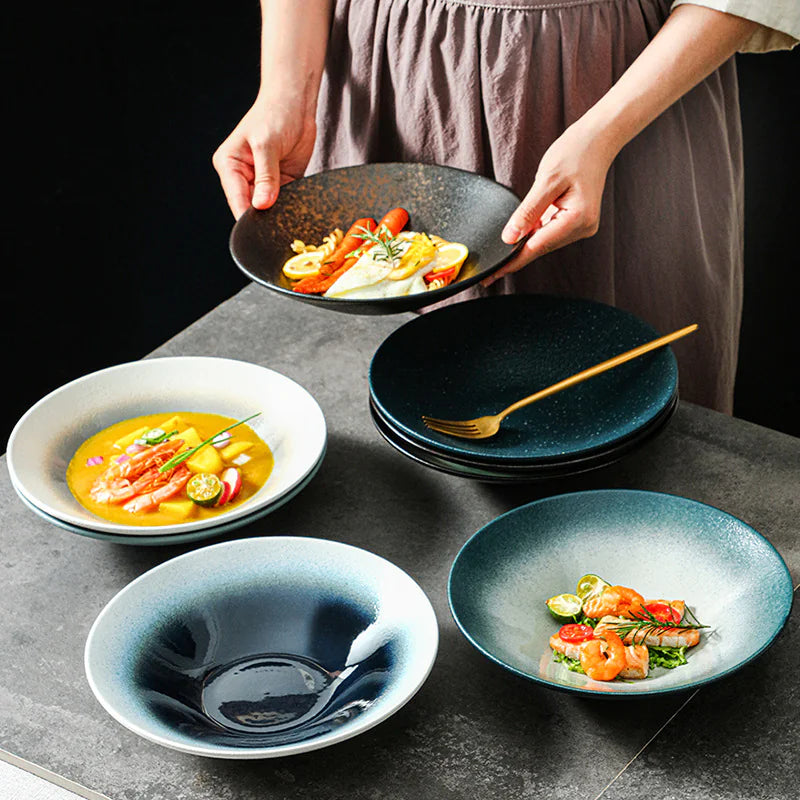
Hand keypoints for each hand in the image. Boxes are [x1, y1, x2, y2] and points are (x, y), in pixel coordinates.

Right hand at [212, 93, 317, 218]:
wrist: (296, 103)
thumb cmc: (275, 114)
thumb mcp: (267, 144)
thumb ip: (266, 176)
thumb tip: (261, 205)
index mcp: (230, 165)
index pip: (236, 199)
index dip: (248, 217)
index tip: (260, 232)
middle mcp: (243, 176)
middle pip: (251, 208)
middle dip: (265, 218)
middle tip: (279, 227)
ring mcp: (263, 182)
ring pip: (269, 209)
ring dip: (279, 215)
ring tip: (290, 220)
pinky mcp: (282, 183)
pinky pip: (285, 203)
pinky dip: (291, 208)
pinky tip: (299, 212)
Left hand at [483, 121, 615, 286]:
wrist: (598, 139)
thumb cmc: (576, 152)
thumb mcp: (547, 180)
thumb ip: (527, 212)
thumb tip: (510, 237)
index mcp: (578, 219)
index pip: (537, 247)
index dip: (513, 262)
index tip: (494, 274)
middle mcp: (582, 227)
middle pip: (541, 247)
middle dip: (516, 255)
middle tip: (491, 270)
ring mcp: (580, 226)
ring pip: (544, 241)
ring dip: (525, 243)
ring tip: (503, 249)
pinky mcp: (575, 221)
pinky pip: (549, 231)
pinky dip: (533, 233)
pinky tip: (521, 232)